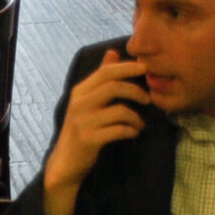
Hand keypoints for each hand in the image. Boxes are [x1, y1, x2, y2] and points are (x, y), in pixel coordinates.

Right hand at [40, 50, 150, 214]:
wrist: (65, 162)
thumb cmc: (82, 128)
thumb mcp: (88, 101)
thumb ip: (101, 79)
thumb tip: (113, 52)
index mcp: (80, 91)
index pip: (106, 72)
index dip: (127, 67)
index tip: (146, 68)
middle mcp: (79, 103)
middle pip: (113, 86)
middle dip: (136, 90)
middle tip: (149, 99)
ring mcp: (83, 122)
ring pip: (119, 110)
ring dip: (136, 117)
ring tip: (140, 124)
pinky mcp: (89, 139)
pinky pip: (118, 130)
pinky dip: (131, 130)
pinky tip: (133, 133)